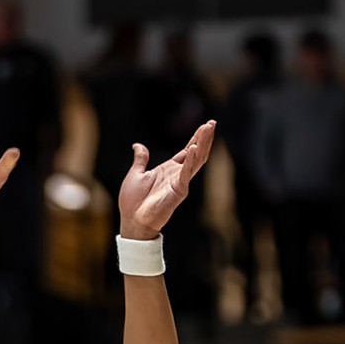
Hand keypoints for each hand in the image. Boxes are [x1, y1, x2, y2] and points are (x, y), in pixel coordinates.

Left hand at [116, 120, 215, 239]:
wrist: (132, 221)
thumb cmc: (133, 202)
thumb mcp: (136, 174)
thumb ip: (140, 160)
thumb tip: (137, 146)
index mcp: (169, 170)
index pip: (187, 151)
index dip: (197, 138)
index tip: (206, 125)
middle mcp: (178, 175)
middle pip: (196, 153)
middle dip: (204, 138)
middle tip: (212, 123)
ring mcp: (180, 183)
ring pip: (196, 161)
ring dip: (202, 144)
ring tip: (208, 129)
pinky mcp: (178, 191)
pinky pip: (186, 174)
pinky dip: (190, 161)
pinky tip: (193, 148)